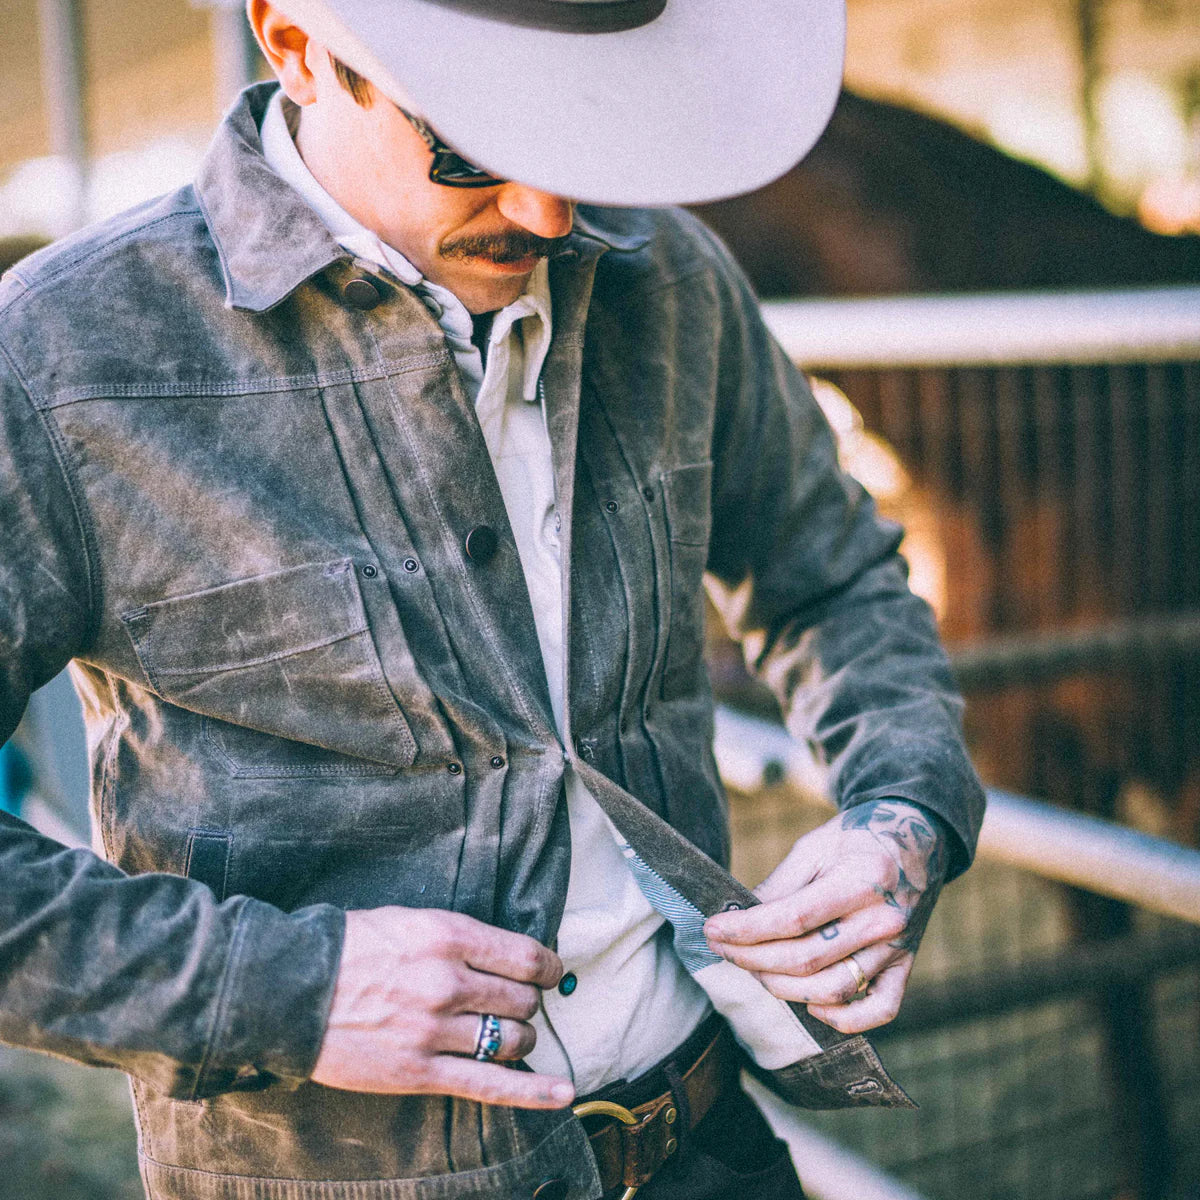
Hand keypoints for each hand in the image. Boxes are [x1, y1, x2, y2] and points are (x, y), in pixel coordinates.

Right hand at [311, 907, 574, 1108]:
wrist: (290, 988)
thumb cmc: (350, 947)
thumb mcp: (411, 921)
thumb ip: (460, 939)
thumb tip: (507, 957)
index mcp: (448, 936)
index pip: (525, 957)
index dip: (548, 968)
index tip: (551, 974)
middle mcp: (449, 982)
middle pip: (521, 1001)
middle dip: (526, 1005)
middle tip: (512, 1005)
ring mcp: (435, 1030)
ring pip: (511, 1041)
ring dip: (519, 1040)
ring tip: (507, 1036)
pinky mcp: (420, 1072)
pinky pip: (490, 1086)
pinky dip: (533, 1092)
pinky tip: (563, 1093)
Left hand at [703, 799, 948, 1033]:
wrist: (917, 839)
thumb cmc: (857, 838)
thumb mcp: (815, 846)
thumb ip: (779, 885)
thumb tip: (736, 917)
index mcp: (860, 880)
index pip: (793, 918)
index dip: (746, 930)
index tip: (712, 929)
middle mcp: (883, 920)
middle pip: (806, 959)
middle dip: (752, 958)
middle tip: (721, 948)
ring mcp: (898, 948)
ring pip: (833, 989)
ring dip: (783, 988)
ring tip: (754, 969)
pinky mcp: (907, 966)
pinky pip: (880, 1010)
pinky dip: (844, 1020)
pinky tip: (811, 1006)